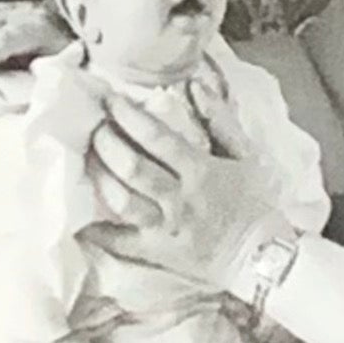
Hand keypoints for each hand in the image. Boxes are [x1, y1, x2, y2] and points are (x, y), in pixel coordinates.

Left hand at [84, 96, 281, 291]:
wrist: (265, 257)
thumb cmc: (255, 202)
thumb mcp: (247, 155)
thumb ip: (221, 119)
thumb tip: (196, 86)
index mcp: (201, 170)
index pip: (157, 137)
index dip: (129, 116)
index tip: (110, 101)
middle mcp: (179, 199)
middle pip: (133, 167)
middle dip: (107, 143)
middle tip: (93, 127)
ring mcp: (166, 228)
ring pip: (122, 201)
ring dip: (99, 178)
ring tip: (86, 160)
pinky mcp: (158, 253)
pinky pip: (120, 242)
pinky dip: (97, 231)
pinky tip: (79, 217)